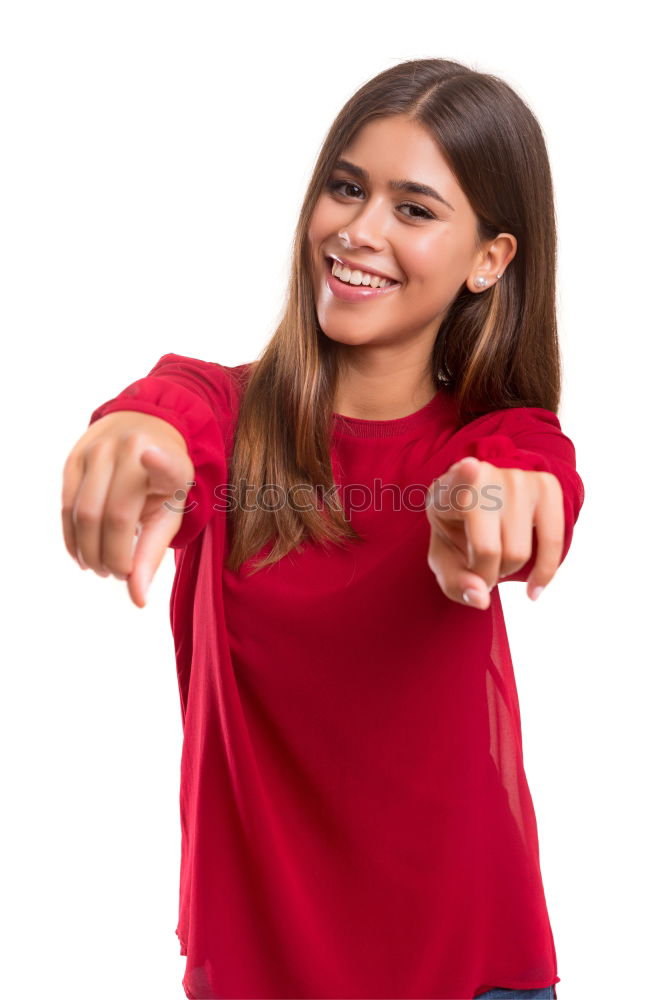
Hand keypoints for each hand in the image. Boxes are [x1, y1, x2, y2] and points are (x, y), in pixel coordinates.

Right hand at [61, 410, 194, 607]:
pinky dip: (72, 538)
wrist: (143, 429)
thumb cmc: (162, 482)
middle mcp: (132, 450)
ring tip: (101, 568)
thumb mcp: (171, 511)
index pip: (165, 464)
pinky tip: (83, 554)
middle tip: (118, 575)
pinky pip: (66, 506)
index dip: (159, 463)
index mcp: (169, 462)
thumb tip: (137, 599)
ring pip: (83, 513)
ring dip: (88, 552)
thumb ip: (152, 553)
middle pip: (112, 516)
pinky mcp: (73, 458)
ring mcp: (99, 450)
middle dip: (111, 557)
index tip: (150, 457)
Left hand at [425, 455, 564, 609]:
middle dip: (485, 573)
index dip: (464, 476)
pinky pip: (554, 543)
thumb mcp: (445, 561)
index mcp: (446, 492)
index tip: (470, 468)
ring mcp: (517, 478)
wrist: (486, 510)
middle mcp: (483, 478)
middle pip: (488, 550)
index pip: (456, 482)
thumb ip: (456, 584)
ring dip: (508, 569)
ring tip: (498, 555)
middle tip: (480, 563)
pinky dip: (544, 573)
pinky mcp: (546, 485)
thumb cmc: (459, 537)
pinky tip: (534, 587)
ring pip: (519, 553)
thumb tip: (481, 597)